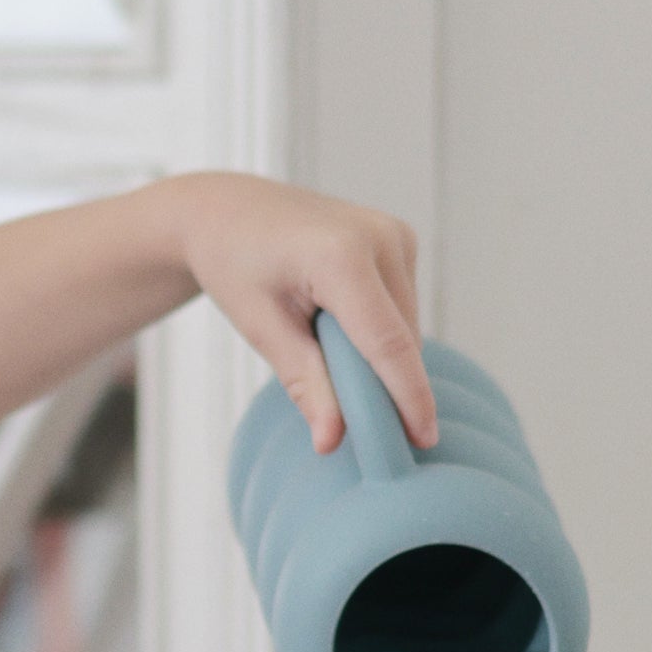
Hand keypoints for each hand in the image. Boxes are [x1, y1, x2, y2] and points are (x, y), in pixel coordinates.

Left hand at [179, 173, 432, 456]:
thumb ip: (304, 383)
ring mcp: (396, 234)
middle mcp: (381, 238)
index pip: (388, 343)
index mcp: (343, 256)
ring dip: (376, 356)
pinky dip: (376, 332)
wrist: (228, 211)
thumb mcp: (261, 328)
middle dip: (383, 385)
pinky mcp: (399, 239)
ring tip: (317, 345)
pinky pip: (399, 307)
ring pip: (404, 326)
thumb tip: (332, 440)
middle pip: (399, 339)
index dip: (408, 397)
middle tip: (344, 416)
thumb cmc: (234, 265)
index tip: (424, 440)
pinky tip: (334, 325)